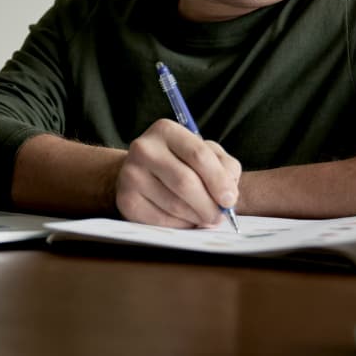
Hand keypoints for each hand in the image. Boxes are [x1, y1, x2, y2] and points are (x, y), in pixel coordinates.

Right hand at [115, 119, 241, 227]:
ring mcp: (130, 174)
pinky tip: (185, 219)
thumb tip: (228, 196)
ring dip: (196, 217)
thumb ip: (225, 168)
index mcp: (166, 130)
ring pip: (174, 205)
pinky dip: (180, 225)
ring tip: (203, 216)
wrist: (144, 172)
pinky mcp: (125, 200)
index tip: (230, 199)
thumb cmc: (183, 162)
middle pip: (185, 182)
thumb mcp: (206, 154)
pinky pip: (161, 220)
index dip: (219, 180)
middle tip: (219, 216)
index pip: (198, 155)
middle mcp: (143, 149)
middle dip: (209, 205)